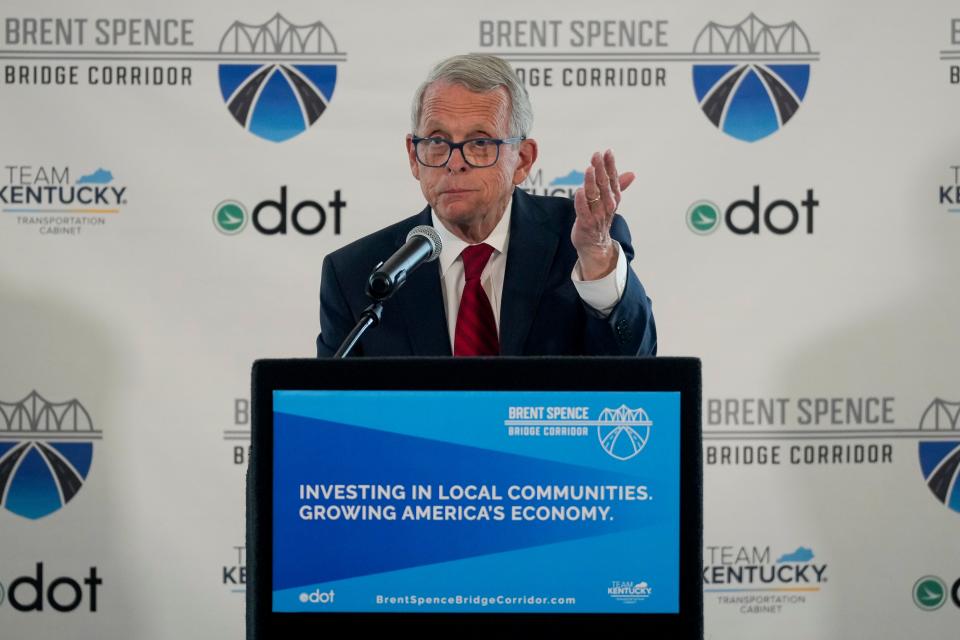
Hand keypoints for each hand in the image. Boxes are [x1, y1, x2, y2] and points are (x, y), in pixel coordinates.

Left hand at [572, 150, 634, 279]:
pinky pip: (583, 211)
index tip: (608, 151)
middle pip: (604, 185)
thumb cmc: (600, 220)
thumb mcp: (609, 202)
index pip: (613, 179)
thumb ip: (618, 186)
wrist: (595, 246)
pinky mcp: (586, 224)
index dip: (610, 165)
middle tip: (597, 155)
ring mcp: (597, 215)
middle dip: (601, 169)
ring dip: (591, 182)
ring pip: (594, 196)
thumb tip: (632, 173)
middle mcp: (607, 206)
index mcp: (613, 199)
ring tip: (589, 168)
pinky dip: (581, 201)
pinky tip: (579, 190)